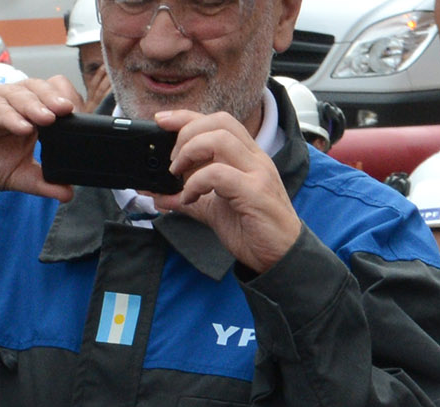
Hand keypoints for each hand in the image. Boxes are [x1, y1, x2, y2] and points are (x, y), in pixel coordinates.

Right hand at [0, 73, 77, 201]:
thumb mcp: (17, 176)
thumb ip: (43, 182)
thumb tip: (68, 193)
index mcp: (27, 113)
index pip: (51, 95)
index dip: (65, 101)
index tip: (78, 118)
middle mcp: (11, 102)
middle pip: (37, 88)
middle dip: (53, 99)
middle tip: (67, 112)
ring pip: (16, 93)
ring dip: (33, 105)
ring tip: (47, 119)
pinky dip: (8, 115)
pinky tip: (20, 127)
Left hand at [153, 111, 301, 274]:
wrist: (280, 256)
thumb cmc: (252, 230)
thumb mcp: (214, 210)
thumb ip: (188, 199)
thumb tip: (159, 196)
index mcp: (246, 156)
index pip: (218, 121)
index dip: (187, 117)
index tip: (161, 121)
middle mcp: (254, 157)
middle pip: (219, 122)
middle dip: (186, 133)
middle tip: (171, 161)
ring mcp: (257, 172)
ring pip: (220, 139)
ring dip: (190, 152)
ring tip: (177, 175)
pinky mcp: (254, 192)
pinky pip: (219, 174)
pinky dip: (196, 182)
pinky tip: (189, 197)